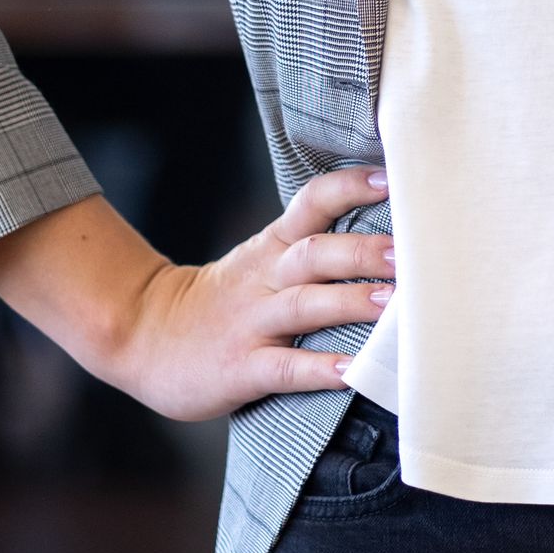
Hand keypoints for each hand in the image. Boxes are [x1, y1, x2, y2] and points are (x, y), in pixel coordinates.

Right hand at [110, 164, 394, 421]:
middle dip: (365, 252)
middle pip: (316, 253)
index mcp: (271, 247)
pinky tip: (353, 372)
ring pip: (305, 305)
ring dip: (350, 302)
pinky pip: (286, 367)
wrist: (142, 335)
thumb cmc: (220, 301)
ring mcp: (252, 323)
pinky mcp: (242, 368)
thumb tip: (389, 240)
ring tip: (393, 305)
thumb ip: (310, 248)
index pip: (312, 203)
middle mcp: (264, 278)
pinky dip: (321, 369)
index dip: (350, 187)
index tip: (392, 180)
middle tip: (412, 255)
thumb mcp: (259, 260)